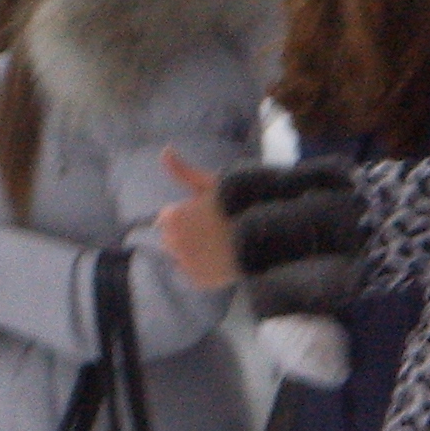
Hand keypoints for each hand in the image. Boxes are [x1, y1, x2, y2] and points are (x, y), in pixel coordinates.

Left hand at [156, 150, 241, 289]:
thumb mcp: (209, 183)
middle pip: (172, 240)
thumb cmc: (236, 205)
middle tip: (214, 230)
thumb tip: (165, 150)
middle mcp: (173, 243)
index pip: (167, 219)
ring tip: (219, 245)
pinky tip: (222, 259)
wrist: (264, 234)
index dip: (187, 215)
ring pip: (182, 258)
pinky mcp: (197, 280)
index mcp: (172, 218)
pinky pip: (194, 274)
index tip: (207, 214)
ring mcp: (184, 264)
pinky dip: (204, 270)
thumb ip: (182, 171)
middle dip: (187, 235)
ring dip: (195, 253)